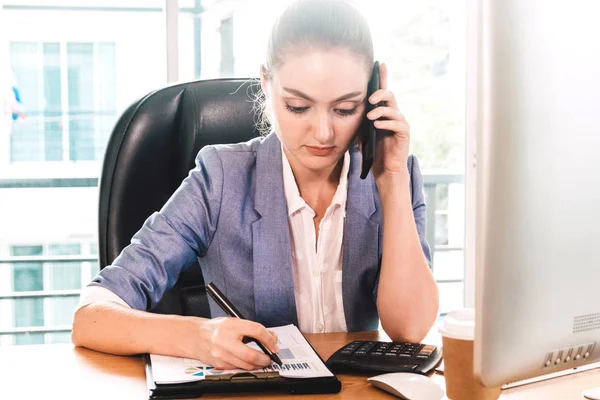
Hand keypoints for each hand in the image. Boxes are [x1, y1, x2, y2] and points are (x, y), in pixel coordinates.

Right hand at [192, 317, 279, 369]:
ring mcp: (220, 354)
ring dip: (257, 365)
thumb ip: (252, 328)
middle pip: (251, 355)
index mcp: (231, 326)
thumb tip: (272, 337)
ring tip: (261, 361)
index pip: (256, 331)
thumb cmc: (217, 328)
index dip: (269, 339)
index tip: (274, 345)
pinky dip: (245, 367)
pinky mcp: (218, 364)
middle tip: (270, 358)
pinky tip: (247, 362)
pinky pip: (237, 368)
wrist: (195, 337)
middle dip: (265, 359)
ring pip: (245, 365)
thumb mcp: (235, 322)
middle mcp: (225, 340)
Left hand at [365, 62, 409, 179]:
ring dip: (380, 111)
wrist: (384, 170)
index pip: (383, 92)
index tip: (379, 64)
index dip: (382, 77)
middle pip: (389, 96)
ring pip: (393, 109)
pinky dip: (386, 123)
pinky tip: (376, 126)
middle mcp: (393, 115)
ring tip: (370, 117)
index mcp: (383, 112)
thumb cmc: (373, 151)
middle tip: (370, 99)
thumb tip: (347, 109)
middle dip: (380, 94)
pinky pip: (397, 124)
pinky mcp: (404, 134)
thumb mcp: (362, 133)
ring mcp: (400, 123)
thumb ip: (359, 121)